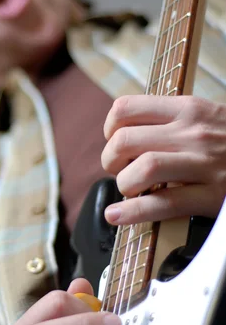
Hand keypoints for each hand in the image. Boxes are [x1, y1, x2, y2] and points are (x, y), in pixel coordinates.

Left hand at [101, 95, 225, 224]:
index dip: (110, 128)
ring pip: (143, 169)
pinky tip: (118, 216)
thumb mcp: (208, 117)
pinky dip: (133, 212)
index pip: (127, 108)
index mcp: (188, 109)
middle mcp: (193, 133)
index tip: (114, 141)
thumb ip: (173, 120)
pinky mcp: (214, 195)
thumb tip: (129, 133)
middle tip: (117, 170)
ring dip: (124, 184)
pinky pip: (164, 203)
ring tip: (129, 191)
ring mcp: (205, 164)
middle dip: (110, 160)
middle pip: (126, 140)